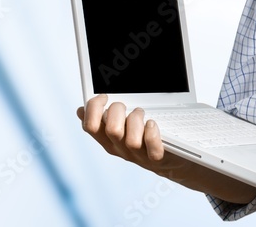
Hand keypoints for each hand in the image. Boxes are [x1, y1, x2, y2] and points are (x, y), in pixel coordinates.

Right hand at [76, 94, 255, 204]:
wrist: (174, 159)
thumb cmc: (145, 135)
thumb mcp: (122, 124)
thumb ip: (103, 117)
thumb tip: (81, 110)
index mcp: (106, 138)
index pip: (88, 126)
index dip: (94, 108)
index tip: (105, 96)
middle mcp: (119, 148)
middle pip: (111, 129)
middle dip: (120, 110)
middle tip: (129, 107)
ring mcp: (137, 156)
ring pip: (130, 139)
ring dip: (138, 120)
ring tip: (144, 116)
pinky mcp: (157, 159)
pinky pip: (152, 149)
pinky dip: (153, 134)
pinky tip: (154, 124)